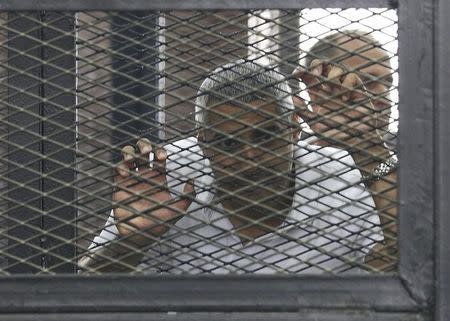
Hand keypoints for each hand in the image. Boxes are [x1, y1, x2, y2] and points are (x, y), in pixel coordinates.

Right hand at [78, 138, 194, 272]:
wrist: (141, 235)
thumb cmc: (161, 222)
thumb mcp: (178, 209)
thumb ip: (188, 196)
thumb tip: (192, 180)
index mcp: (159, 177)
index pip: (160, 156)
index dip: (161, 151)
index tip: (163, 157)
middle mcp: (145, 174)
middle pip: (143, 150)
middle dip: (144, 145)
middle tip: (147, 152)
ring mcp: (132, 178)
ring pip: (129, 155)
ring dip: (130, 151)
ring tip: (132, 158)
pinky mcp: (119, 185)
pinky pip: (117, 168)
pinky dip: (119, 166)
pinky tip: (125, 174)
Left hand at [292, 59, 380, 145]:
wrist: (356, 141)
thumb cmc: (335, 134)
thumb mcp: (314, 125)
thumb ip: (303, 112)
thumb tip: (293, 97)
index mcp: (317, 95)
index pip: (308, 77)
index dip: (301, 72)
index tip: (295, 74)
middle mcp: (330, 89)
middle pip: (322, 67)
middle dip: (316, 65)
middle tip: (313, 73)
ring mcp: (344, 88)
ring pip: (336, 68)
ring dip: (332, 76)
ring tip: (333, 89)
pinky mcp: (358, 89)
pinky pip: (352, 76)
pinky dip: (347, 84)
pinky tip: (345, 98)